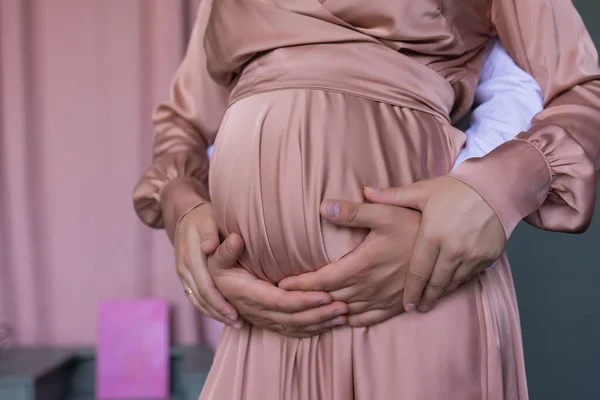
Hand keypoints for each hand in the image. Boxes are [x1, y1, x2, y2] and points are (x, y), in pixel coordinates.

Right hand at [175, 203, 240, 326]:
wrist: (185, 215)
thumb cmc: (204, 217)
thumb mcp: (208, 219)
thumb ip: (210, 233)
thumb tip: (209, 248)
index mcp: (191, 257)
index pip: (206, 287)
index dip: (219, 303)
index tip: (235, 313)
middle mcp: (184, 269)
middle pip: (201, 298)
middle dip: (219, 313)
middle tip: (239, 324)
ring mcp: (182, 274)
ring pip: (196, 300)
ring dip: (214, 313)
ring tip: (234, 323)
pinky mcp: (185, 276)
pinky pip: (194, 296)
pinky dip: (207, 307)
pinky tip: (221, 314)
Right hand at [208, 234, 347, 337]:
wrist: (211, 283)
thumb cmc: (218, 264)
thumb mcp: (214, 256)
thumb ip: (225, 250)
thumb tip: (236, 240)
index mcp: (247, 295)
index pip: (280, 302)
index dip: (303, 301)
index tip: (325, 295)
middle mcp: (255, 312)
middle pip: (291, 318)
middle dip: (318, 314)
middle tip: (343, 306)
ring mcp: (262, 320)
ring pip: (294, 328)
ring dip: (319, 323)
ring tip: (343, 316)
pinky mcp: (268, 323)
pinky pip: (292, 332)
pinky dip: (312, 330)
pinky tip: (329, 325)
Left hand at [279, 196, 420, 326]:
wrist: (447, 248)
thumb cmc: (414, 226)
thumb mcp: (384, 213)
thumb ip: (352, 211)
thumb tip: (322, 206)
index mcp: (361, 266)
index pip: (321, 280)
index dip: (299, 284)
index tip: (281, 285)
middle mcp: (369, 288)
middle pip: (328, 299)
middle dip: (306, 300)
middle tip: (285, 301)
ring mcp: (382, 300)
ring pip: (345, 313)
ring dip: (324, 313)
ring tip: (306, 312)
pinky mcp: (396, 306)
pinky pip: (367, 321)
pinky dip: (349, 322)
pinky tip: (341, 320)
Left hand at [366, 176, 505, 311]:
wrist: (494, 187)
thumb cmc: (454, 189)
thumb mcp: (421, 191)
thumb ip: (392, 196)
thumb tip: (365, 191)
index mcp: (432, 236)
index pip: (417, 273)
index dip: (411, 292)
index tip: (406, 304)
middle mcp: (452, 250)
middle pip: (435, 284)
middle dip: (425, 298)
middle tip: (416, 308)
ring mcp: (472, 255)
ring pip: (453, 283)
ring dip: (441, 293)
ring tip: (431, 300)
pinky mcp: (488, 257)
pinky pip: (470, 276)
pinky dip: (459, 282)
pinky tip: (451, 284)